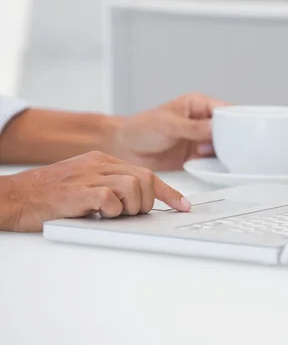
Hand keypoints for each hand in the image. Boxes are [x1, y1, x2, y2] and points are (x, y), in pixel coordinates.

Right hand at [0, 151, 190, 231]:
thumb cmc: (48, 194)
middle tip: (130, 213)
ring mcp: (89, 176)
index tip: (183, 205)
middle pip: (145, 178)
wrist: (13, 197)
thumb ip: (111, 187)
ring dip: (131, 207)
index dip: (169, 192)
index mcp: (103, 161)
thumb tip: (138, 202)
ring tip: (113, 214)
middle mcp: (99, 164)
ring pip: (133, 186)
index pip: (147, 173)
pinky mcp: (78, 191)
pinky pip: (110, 198)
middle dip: (147, 201)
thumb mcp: (85, 184)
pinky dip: (111, 211)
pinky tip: (98, 214)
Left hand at [112, 93, 227, 169]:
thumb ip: (194, 128)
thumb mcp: (170, 125)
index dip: (235, 119)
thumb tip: (216, 128)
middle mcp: (202, 122)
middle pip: (227, 129)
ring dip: (224, 153)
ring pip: (222, 146)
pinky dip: (216, 165)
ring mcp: (200, 140)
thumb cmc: (142, 128)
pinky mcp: (196, 156)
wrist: (124, 148)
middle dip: (232, 138)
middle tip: (238, 148)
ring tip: (228, 159)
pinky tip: (218, 168)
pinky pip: (212, 160)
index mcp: (198, 105)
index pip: (224, 110)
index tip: (244, 129)